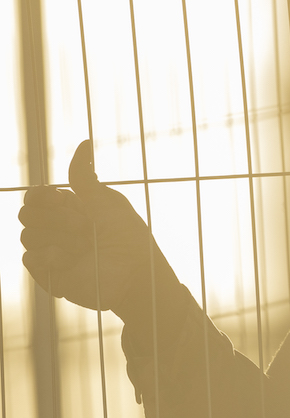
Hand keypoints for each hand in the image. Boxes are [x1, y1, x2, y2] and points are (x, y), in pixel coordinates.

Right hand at [19, 140, 174, 317]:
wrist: (135, 275)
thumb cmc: (128, 237)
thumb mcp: (107, 202)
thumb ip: (85, 178)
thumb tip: (85, 142)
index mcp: (70, 209)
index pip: (36, 197)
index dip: (40, 196)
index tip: (57, 198)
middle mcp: (58, 229)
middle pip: (26, 214)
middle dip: (55, 219)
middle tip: (83, 228)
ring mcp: (52, 252)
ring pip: (27, 237)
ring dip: (57, 239)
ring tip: (83, 248)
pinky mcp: (50, 275)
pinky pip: (30, 261)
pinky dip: (49, 259)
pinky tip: (70, 262)